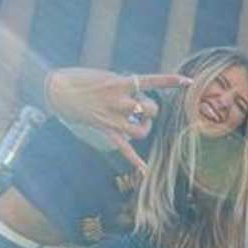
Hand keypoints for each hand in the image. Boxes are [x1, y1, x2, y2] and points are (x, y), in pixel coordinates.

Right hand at [44, 67, 189, 173]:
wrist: (58, 89)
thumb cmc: (82, 79)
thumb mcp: (107, 76)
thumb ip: (125, 87)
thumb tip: (139, 99)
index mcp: (121, 83)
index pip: (152, 81)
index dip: (171, 80)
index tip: (189, 81)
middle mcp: (120, 101)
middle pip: (151, 109)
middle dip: (152, 109)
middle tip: (141, 107)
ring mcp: (113, 118)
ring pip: (142, 130)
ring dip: (146, 127)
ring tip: (139, 123)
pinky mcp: (105, 130)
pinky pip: (123, 148)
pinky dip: (135, 161)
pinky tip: (145, 172)